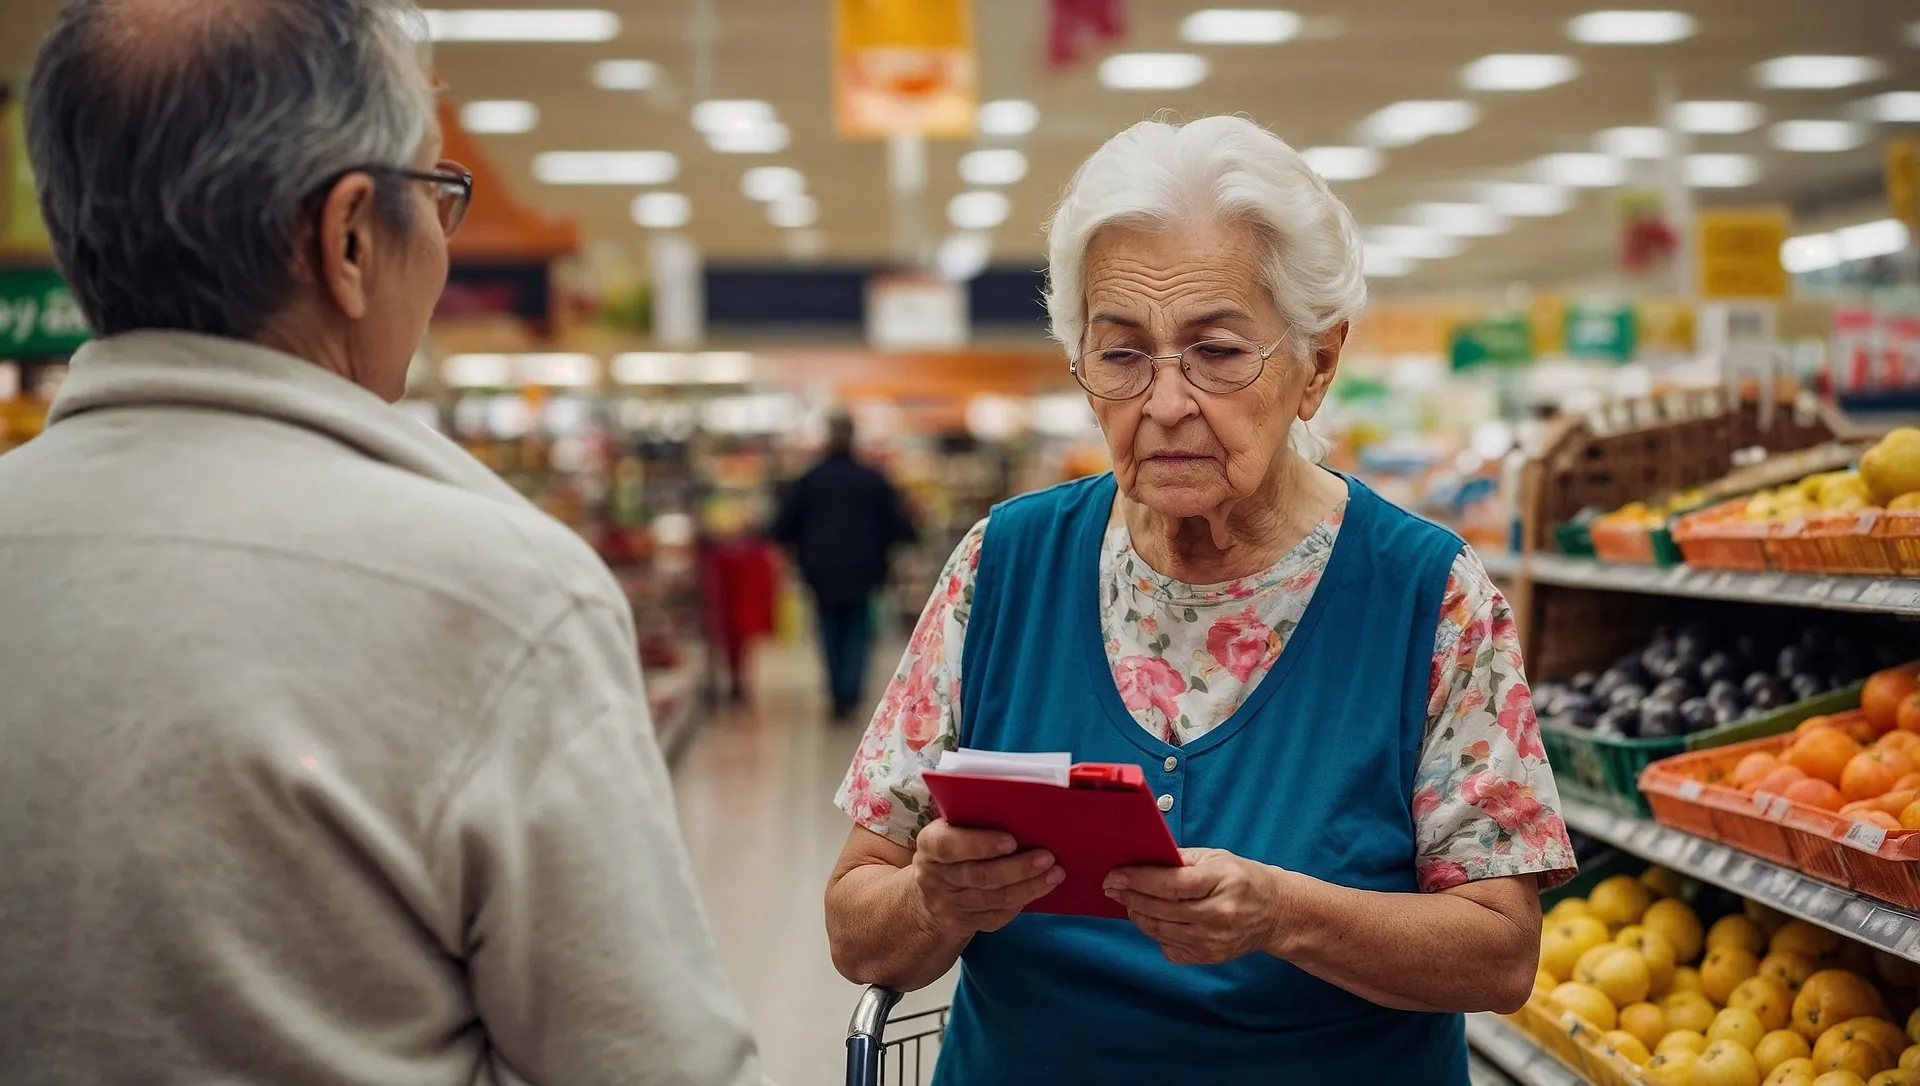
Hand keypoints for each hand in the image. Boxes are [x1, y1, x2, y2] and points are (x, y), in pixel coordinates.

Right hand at [911, 819, 1063, 938]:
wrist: (928, 895)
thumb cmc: (951, 850)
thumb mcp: (949, 831)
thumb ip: (972, 822)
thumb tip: (1020, 812)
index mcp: (928, 844)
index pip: (948, 846)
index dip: (980, 844)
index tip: (1012, 840)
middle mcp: (933, 877)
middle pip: (979, 876)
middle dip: (1017, 868)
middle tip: (1047, 857)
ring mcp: (947, 904)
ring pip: (993, 899)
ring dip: (1028, 886)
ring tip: (1055, 873)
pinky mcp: (962, 924)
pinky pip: (997, 915)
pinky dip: (1022, 901)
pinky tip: (1041, 888)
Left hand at [1104, 847, 1288, 964]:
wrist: (1276, 913)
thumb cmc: (1243, 879)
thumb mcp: (1216, 858)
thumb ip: (1180, 859)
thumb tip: (1141, 861)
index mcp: (1221, 883)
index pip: (1171, 884)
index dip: (1137, 880)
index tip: (1114, 875)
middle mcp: (1218, 915)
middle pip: (1161, 910)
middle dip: (1130, 897)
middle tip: (1112, 886)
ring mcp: (1214, 941)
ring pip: (1160, 931)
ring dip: (1137, 915)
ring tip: (1128, 900)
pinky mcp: (1209, 957)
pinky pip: (1169, 947)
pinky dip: (1155, 932)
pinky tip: (1153, 918)